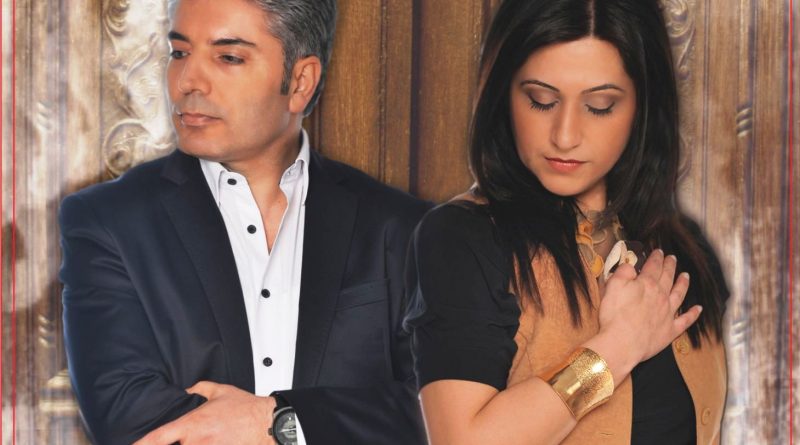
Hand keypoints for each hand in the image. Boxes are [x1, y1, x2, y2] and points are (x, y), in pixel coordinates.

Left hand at [133, 381, 275, 444]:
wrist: (268, 424)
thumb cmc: (246, 409)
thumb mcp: (220, 391)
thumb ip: (198, 389)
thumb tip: (186, 391)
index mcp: (193, 424)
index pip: (158, 438)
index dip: (141, 444)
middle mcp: (197, 442)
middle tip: (159, 444)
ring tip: (190, 442)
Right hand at [593, 250, 700, 375]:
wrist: (622, 343)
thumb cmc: (614, 315)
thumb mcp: (612, 286)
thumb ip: (623, 272)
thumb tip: (631, 266)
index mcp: (647, 284)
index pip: (653, 266)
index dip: (656, 257)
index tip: (659, 251)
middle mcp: (661, 296)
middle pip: (668, 277)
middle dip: (670, 266)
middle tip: (672, 258)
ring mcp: (668, 313)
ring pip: (679, 294)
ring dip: (683, 284)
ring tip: (686, 276)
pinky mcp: (670, 330)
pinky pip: (685, 320)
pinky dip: (693, 314)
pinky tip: (698, 309)